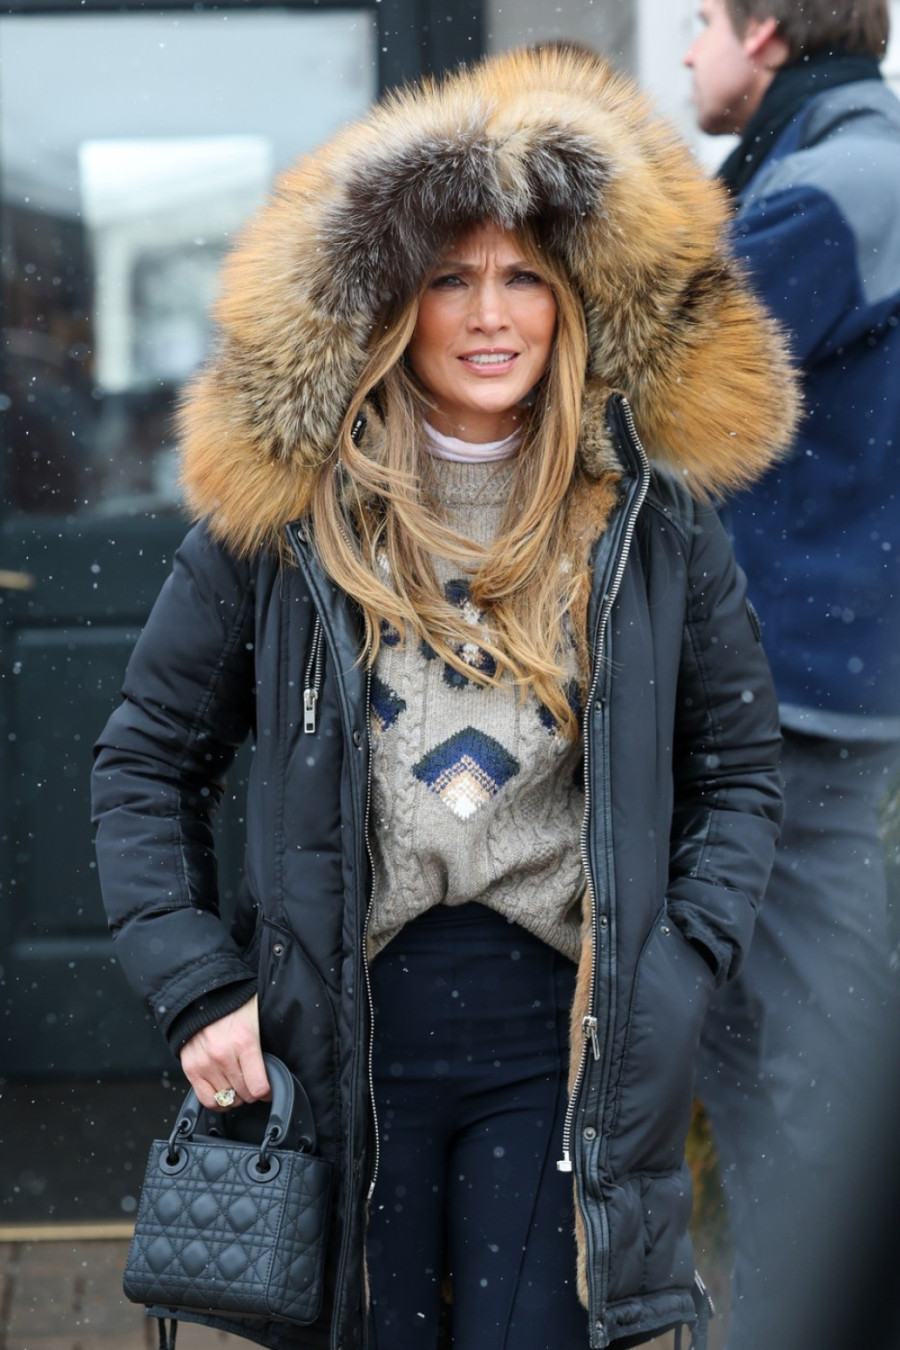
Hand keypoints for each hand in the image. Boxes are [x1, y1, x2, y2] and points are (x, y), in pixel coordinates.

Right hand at [179, 995, 269, 1109]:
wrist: (202, 994)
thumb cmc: (233, 1004)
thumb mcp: (257, 1017)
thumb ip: (265, 1042)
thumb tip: (276, 1066)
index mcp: (244, 1041)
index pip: (259, 1087)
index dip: (268, 1092)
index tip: (269, 1089)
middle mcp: (223, 1055)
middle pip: (244, 1094)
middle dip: (252, 1092)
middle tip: (253, 1084)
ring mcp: (205, 1063)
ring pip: (227, 1099)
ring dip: (235, 1096)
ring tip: (238, 1085)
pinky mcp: (190, 1068)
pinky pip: (207, 1099)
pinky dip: (217, 1101)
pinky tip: (223, 1093)